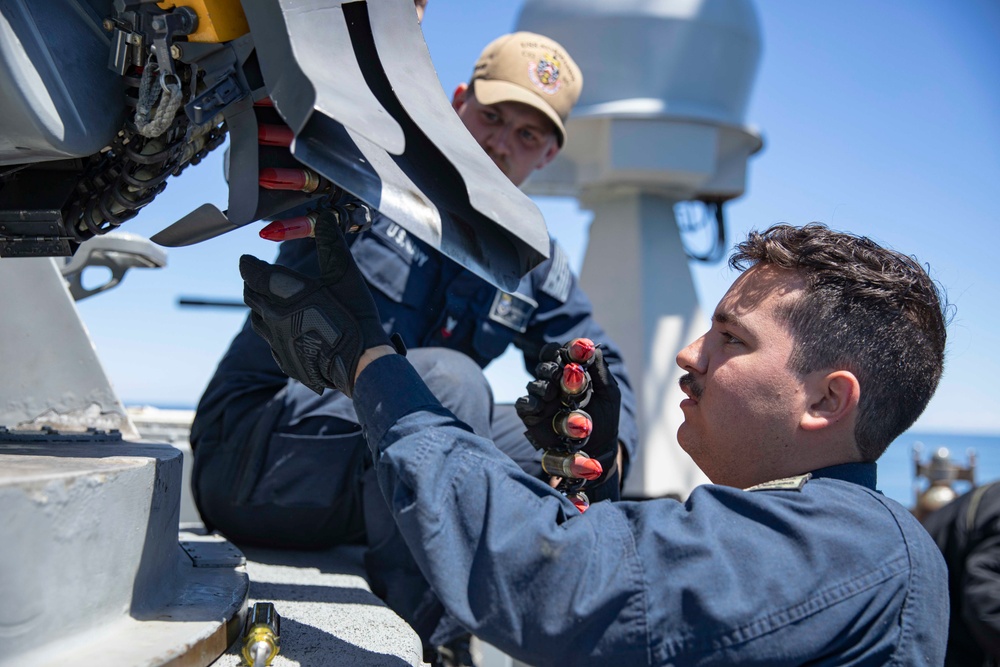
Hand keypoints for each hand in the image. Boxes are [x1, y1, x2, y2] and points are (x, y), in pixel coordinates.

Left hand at [240, 210, 391, 396]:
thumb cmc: (353, 314)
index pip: (252, 274)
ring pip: (257, 320)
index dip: (248, 265)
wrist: (360, 362)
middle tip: (255, 277)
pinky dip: (273, 330)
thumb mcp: (343, 273)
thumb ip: (330, 243)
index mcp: (284, 292)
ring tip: (268, 301)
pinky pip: (271, 342)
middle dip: (251, 284)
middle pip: (251, 296)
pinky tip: (285, 329)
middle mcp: (273, 317)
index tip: (247, 260)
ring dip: (259, 307)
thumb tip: (325, 215)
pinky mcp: (285, 360)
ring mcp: (277, 341)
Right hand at [515, 341, 620, 481]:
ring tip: (551, 395)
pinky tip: (539, 407)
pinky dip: (529, 403)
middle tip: (557, 374)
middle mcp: (554, 383)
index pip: (558, 352)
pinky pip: (523, 404)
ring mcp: (542, 399)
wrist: (598, 449)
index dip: (560, 351)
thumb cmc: (605, 418)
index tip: (568, 354)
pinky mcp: (531, 416)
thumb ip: (600, 369)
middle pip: (544, 366)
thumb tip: (591, 346)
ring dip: (541, 386)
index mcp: (571, 373)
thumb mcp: (609, 392)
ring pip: (534, 384)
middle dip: (549, 368)